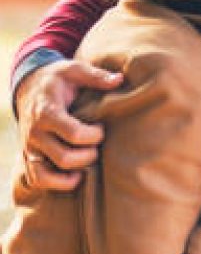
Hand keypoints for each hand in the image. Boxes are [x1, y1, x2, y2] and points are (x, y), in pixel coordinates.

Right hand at [16, 59, 122, 191]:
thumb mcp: (73, 70)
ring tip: (89, 160)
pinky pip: (38, 180)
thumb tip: (119, 80)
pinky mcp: (28, 156)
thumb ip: (96, 76)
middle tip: (98, 144)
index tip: (102, 127)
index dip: (94, 135)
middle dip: (89, 155)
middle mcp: (36, 133)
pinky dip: (57, 184)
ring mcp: (30, 147)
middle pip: (64, 157)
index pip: (73, 133)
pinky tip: (76, 175)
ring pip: (48, 174)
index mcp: (48, 112)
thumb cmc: (57, 79)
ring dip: (74, 173)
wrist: (28, 87)